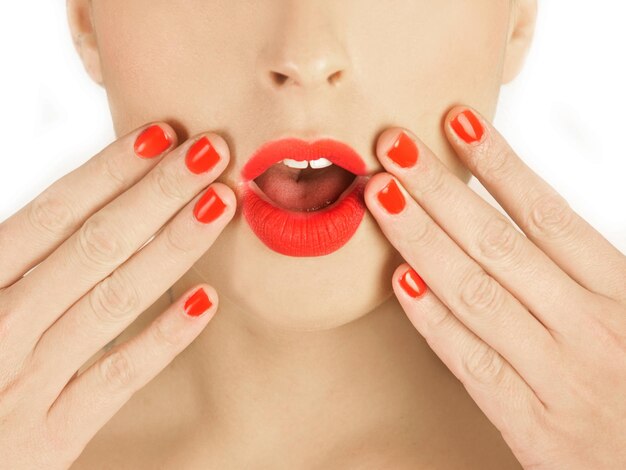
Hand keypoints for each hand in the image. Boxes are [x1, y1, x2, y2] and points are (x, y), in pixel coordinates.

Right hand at [0, 123, 235, 468]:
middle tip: (211, 152)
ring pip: (112, 301)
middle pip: (93, 246)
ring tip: (220, 205)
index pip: (53, 214)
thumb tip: (76, 208)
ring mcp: (24, 383)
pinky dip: (162, 338)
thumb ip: (19, 261)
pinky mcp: (50, 436)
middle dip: (157, 193)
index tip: (163, 135)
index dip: (110, 171)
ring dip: (172, 247)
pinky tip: (208, 300)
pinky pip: (116, 379)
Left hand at [364, 106, 625, 468]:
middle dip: (440, 190)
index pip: (547, 214)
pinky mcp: (533, 423)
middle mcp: (588, 326)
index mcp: (618, 293)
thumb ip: (582, 269)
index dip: (499, 164)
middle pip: (498, 243)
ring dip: (422, 240)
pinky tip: (401, 282)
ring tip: (380, 197)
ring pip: (476, 294)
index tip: (456, 122)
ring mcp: (560, 375)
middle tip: (393, 146)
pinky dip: (435, 321)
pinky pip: (474, 363)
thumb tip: (527, 212)